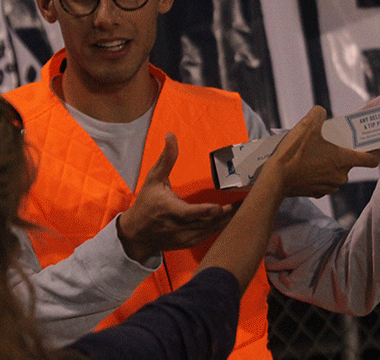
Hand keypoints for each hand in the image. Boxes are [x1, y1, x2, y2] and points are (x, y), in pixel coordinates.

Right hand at [117, 133, 235, 263]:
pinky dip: (220, 228)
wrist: (136, 234)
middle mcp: (178, 226)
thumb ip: (166, 159)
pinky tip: (231, 219)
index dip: (205, 211)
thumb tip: (171, 135)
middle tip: (243, 203)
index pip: (189, 213)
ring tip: (241, 209)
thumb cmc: (146, 203)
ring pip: (210, 231)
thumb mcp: (153, 179)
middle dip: (225, 214)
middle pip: (206, 222)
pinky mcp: (189, 243)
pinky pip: (208, 236)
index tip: (220, 207)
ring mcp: (184, 237)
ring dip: (226, 221)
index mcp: (169, 210)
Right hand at [266, 106, 379, 197]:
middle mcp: (341, 176)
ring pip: (336, 173)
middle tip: (329, 143)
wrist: (275, 178)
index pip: (371, 160)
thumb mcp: (307, 123)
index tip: (369, 145)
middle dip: (342, 153)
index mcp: (343, 160)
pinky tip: (306, 166)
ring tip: (314, 154)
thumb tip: (321, 113)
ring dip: (329, 164)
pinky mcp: (317, 193)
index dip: (373, 152)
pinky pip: (324, 181)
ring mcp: (329, 186)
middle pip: (350, 164)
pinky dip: (318, 174)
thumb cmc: (294, 152)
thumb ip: (319, 113)